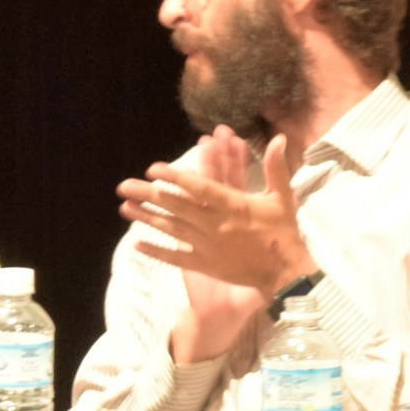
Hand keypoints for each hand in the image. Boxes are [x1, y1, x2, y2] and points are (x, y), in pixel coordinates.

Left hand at [120, 128, 317, 297]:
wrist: (285, 272)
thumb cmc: (283, 232)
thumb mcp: (283, 197)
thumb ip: (276, 167)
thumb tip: (278, 138)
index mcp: (233, 205)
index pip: (199, 187)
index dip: (175, 177)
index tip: (154, 168)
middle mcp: (215, 224)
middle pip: (176, 206)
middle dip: (149, 194)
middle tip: (125, 186)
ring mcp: (208, 246)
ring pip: (172, 229)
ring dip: (147, 218)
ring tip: (125, 208)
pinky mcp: (206, 264)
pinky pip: (177, 257)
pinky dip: (157, 251)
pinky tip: (138, 243)